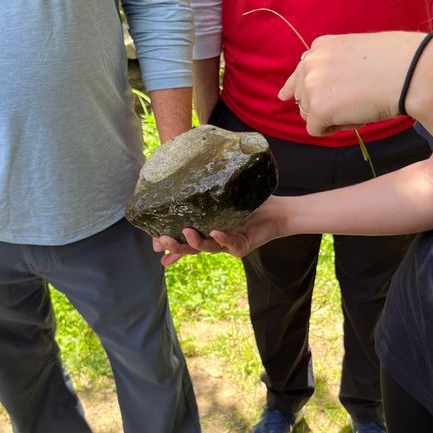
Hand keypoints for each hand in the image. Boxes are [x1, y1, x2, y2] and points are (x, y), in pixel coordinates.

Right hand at [151, 197, 287, 264]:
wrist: (277, 212)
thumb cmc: (250, 204)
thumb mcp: (223, 200)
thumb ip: (206, 197)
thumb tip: (185, 183)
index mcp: (207, 232)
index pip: (184, 241)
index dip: (170, 246)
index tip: (155, 247)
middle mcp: (215, 241)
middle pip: (191, 249)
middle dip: (175, 246)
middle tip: (161, 240)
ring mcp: (228, 245)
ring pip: (207, 248)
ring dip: (194, 242)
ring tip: (186, 231)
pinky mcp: (242, 246)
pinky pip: (230, 244)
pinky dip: (222, 238)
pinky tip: (215, 232)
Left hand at [278, 32, 428, 135]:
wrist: (411, 73)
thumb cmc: (397, 63)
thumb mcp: (358, 54)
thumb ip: (335, 67)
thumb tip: (322, 90)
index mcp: (321, 46)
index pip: (300, 70)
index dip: (293, 86)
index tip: (284, 96)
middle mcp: (311, 62)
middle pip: (303, 97)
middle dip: (323, 105)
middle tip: (353, 101)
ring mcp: (312, 85)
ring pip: (309, 115)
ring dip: (331, 118)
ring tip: (358, 105)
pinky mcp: (318, 108)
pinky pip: (316, 130)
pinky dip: (334, 129)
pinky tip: (355, 116)